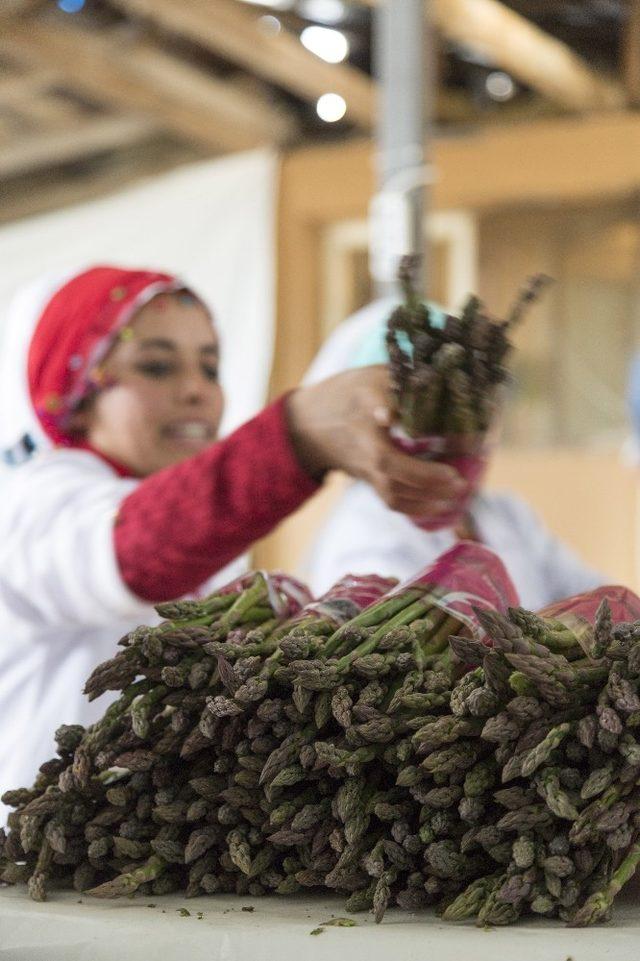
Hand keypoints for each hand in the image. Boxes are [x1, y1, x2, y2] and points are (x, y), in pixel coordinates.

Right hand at [285, 366, 467, 517]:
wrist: (309, 426)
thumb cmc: (348, 395)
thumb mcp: (371, 376)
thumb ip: (401, 379)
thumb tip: (440, 380)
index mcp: (365, 406)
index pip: (374, 403)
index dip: (384, 408)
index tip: (388, 415)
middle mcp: (364, 441)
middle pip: (389, 464)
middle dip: (426, 475)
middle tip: (458, 477)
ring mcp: (365, 465)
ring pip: (392, 490)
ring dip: (426, 497)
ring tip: (456, 495)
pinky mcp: (368, 479)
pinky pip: (391, 500)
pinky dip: (416, 508)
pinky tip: (440, 507)